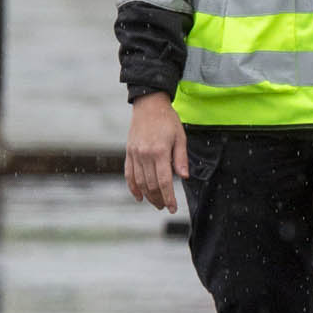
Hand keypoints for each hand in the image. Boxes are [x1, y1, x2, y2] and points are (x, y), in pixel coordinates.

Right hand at [126, 93, 188, 212]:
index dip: (169, 197)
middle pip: (151, 185)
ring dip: (148, 196)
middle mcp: (145, 155)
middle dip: (159, 199)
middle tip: (165, 207)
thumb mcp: (180, 136)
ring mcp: (135, 154)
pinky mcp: (129, 152)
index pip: (164, 181)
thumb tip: (184, 177)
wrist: (148, 104)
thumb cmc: (167, 119)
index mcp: (160, 151)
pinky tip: (139, 196)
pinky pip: (129, 174)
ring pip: (140, 182)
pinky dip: (133, 187)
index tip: (173, 208)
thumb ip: (181, 158)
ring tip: (156, 203)